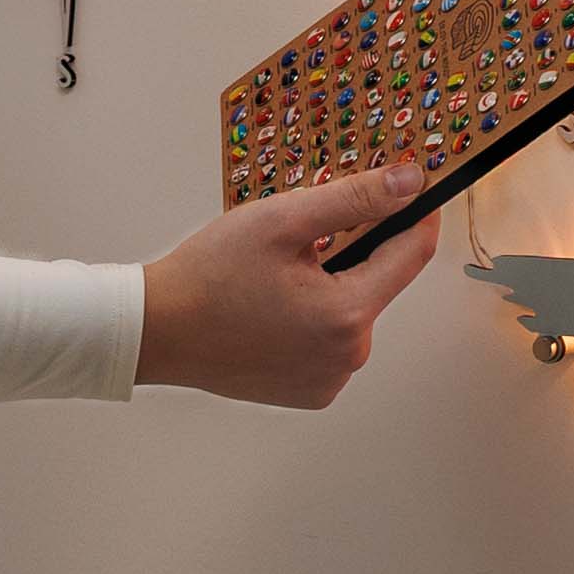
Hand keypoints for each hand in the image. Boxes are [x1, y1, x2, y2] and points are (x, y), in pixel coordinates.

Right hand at [137, 166, 435, 407]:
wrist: (157, 330)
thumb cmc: (210, 274)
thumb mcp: (284, 220)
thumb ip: (354, 198)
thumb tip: (410, 182)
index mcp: (346, 316)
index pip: (411, 255)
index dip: (415, 215)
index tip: (412, 190)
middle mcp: (347, 358)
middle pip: (378, 284)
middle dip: (354, 252)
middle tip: (306, 238)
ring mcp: (329, 380)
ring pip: (353, 312)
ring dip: (332, 286)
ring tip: (280, 277)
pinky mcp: (310, 392)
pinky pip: (332, 342)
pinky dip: (315, 319)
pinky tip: (276, 308)